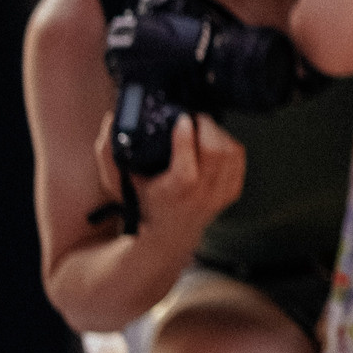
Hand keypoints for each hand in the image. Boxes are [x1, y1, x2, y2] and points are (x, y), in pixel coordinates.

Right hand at [91, 111, 246, 239]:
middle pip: (215, 150)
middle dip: (206, 126)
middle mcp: (201, 192)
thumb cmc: (150, 203)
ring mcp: (219, 194)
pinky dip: (230, 145)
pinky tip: (218, 141)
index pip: (186, 157)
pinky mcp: (231, 192)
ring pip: (230, 152)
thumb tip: (112, 121)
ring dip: (219, 133)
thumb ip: (116, 153)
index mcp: (177, 188)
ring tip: (205, 128)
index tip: (182, 119)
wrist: (171, 234)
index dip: (185, 133)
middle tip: (196, 118)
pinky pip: (239, 160)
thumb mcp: (130, 180)